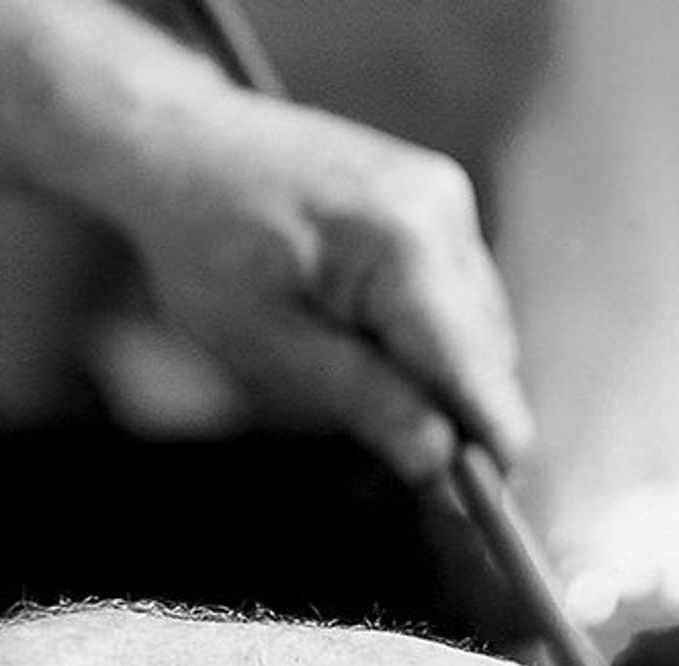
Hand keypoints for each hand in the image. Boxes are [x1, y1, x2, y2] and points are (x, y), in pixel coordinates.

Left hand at [121, 90, 532, 483]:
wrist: (184, 147)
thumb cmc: (207, 243)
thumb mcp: (273, 344)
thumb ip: (366, 401)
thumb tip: (439, 463)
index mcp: (402, 244)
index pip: (476, 368)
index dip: (492, 443)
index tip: (494, 505)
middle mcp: (441, 211)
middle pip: (489, 354)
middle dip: (461, 417)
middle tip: (411, 473)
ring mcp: (445, 200)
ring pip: (482, 330)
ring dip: (446, 380)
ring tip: (369, 390)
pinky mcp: (438, 202)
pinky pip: (461, 298)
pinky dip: (434, 341)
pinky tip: (376, 347)